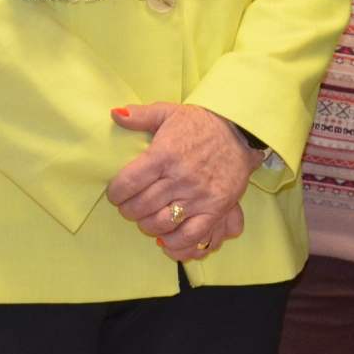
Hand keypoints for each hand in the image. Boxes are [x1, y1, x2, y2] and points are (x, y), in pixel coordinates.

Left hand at [106, 102, 264, 259]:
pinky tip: (165, 237)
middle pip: (142, 205)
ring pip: (162, 223)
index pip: (129, 182)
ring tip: (145, 219)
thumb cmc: (199, 123)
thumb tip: (114, 114)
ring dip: (147, 225)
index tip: (116, 193)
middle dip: (129, 210)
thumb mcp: (168, 111)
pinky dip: (174, 242)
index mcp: (164, 154)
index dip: (116, 193)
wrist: (238, 131)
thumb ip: (140, 115)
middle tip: (128, 207)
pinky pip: (191, 235)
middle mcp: (180, 177)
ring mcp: (199, 195)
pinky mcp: (216, 209)